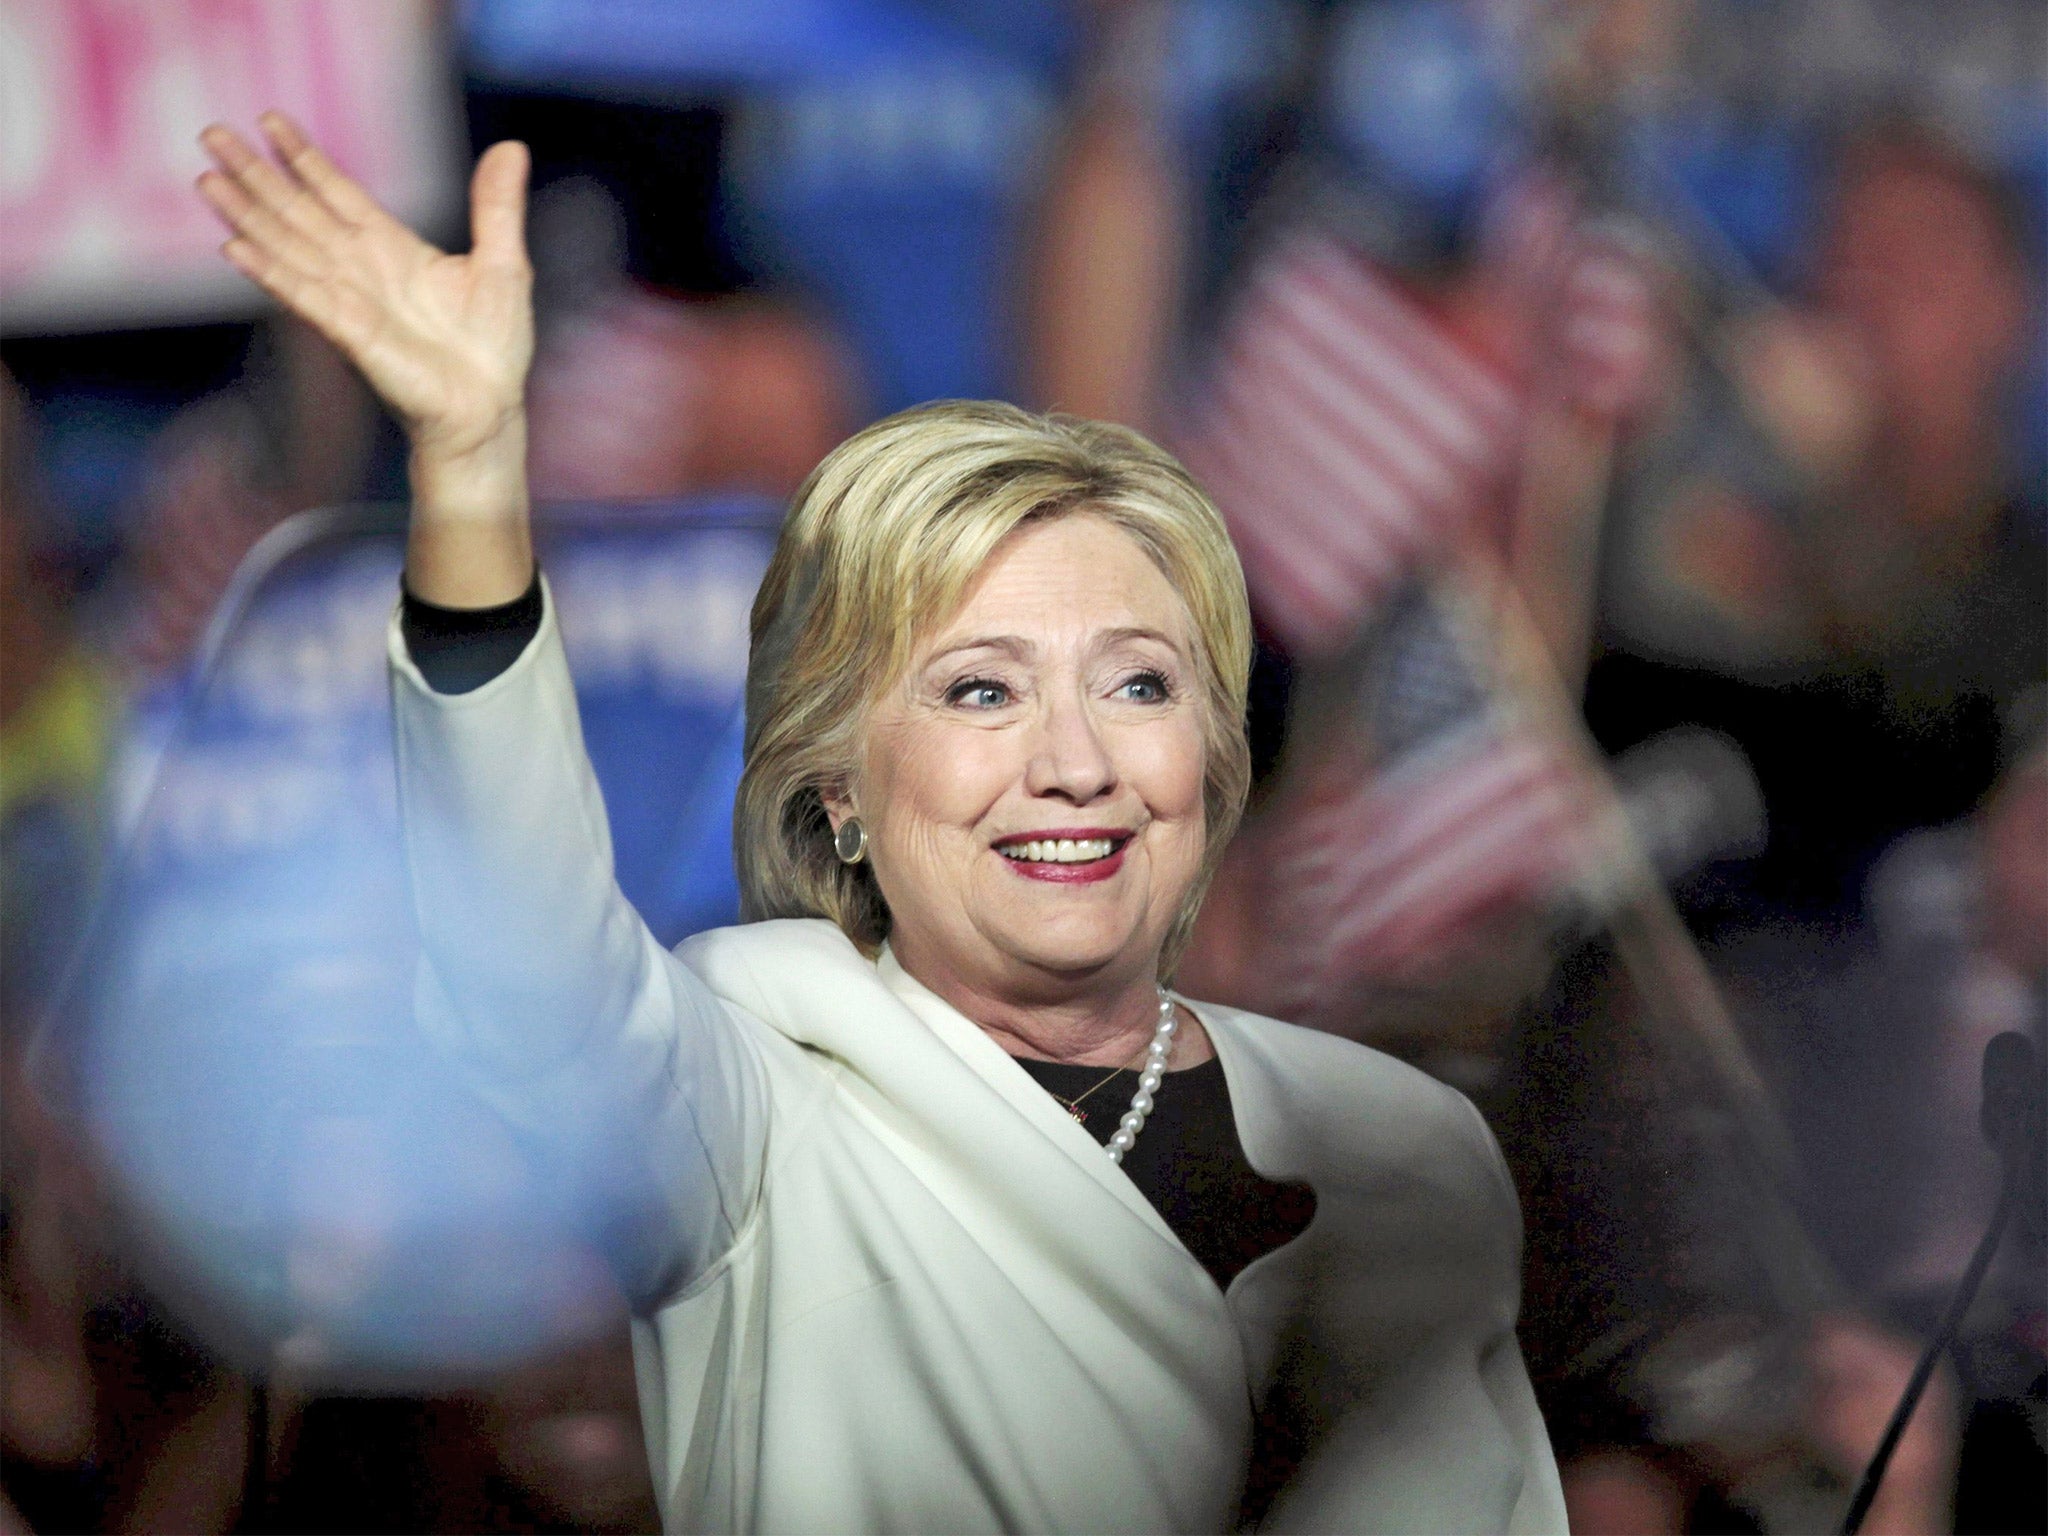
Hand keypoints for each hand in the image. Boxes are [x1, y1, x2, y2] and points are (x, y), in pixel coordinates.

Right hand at [198, 113, 535, 602]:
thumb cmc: (493, 348)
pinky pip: (304, 296)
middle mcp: (362, 269)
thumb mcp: (505, 264)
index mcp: (394, 249)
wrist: (489, 409)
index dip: (304, 158)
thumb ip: (497, 207)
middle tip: (212, 134)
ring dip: (248, 216)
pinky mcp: (351, 333)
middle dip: (257, 175)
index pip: (339, 193)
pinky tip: (234, 249)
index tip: (269, 121)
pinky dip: (271, 273)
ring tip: (208, 180)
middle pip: (299, 212)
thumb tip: (511, 147)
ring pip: (289, 247)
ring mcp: (351, 300)